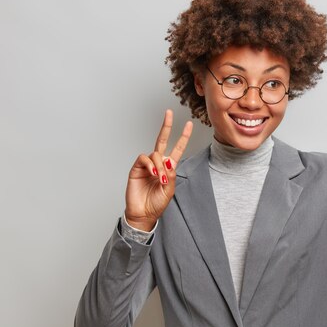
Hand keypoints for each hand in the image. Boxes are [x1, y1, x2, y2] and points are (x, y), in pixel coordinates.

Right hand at [124, 109, 192, 230]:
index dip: (183, 137)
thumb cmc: (157, 203)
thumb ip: (171, 175)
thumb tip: (168, 161)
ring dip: (159, 165)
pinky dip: (149, 164)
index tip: (189, 124)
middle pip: (162, 140)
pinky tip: (152, 173)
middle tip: (169, 112)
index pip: (177, 149)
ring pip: (155, 154)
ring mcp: (147, 165)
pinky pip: (144, 159)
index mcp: (169, 168)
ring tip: (160, 178)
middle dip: (167, 126)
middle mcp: (158, 163)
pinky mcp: (136, 168)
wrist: (143, 213)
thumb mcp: (169, 190)